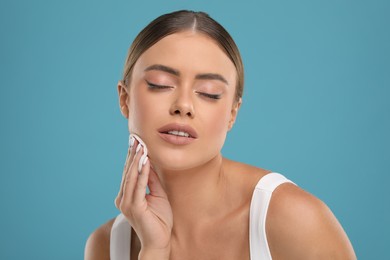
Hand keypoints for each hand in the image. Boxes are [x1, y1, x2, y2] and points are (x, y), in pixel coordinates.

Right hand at [115, 139, 172, 254]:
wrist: (159, 241)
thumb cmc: (159, 219)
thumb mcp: (158, 194)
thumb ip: (152, 180)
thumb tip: (150, 163)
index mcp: (127, 195)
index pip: (130, 172)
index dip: (133, 156)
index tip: (136, 140)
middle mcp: (123, 198)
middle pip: (128, 171)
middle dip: (132, 154)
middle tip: (135, 137)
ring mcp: (127, 203)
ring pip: (131, 176)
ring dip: (136, 160)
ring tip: (140, 145)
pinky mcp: (134, 208)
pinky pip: (139, 186)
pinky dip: (142, 172)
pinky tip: (144, 161)